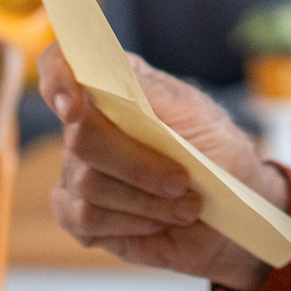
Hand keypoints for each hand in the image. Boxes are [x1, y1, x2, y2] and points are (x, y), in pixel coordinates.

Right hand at [41, 44, 287, 290]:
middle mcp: (87, 124)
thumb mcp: (200, 115)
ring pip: (87, 185)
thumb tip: (114, 72)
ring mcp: (78, 170)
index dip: (58, 80)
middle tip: (182, 180)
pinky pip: (83, 220)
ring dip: (146, 201)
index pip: (61, 65)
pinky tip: (157, 223)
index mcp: (116, 86)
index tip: (74, 108)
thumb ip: (153, 93)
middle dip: (137, 165)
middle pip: (79, 139)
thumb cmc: (217, 153)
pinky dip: (129, 225)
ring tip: (185, 206)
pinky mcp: (80, 215)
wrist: (232, 214)